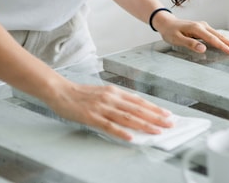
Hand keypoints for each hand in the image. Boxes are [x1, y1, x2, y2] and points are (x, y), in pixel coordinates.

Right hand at [45, 81, 173, 141]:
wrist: (60, 91)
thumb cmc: (81, 94)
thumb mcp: (103, 93)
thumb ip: (117, 101)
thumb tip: (134, 112)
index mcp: (114, 91)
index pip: (139, 101)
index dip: (154, 108)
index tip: (167, 114)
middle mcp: (111, 98)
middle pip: (137, 109)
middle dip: (155, 117)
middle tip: (169, 124)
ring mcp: (101, 107)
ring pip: (127, 117)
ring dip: (144, 125)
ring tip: (156, 131)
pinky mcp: (91, 116)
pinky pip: (109, 125)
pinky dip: (121, 132)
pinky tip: (131, 137)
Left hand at [153, 13, 228, 54]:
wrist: (166, 22)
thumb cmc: (170, 32)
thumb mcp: (176, 39)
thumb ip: (190, 43)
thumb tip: (203, 48)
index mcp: (197, 29)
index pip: (213, 40)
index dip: (223, 47)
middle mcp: (203, 26)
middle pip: (220, 36)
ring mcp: (204, 26)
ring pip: (220, 35)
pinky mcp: (204, 28)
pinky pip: (216, 35)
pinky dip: (224, 39)